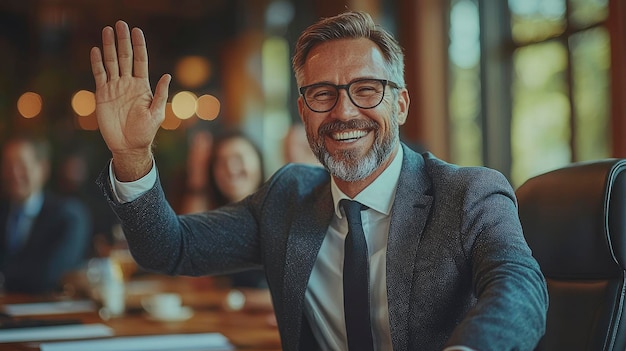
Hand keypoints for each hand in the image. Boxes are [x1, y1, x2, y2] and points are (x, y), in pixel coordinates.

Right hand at [90, 20, 170, 180]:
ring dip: (109, 47)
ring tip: (107, 30)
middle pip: (125, 57)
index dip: (138, 46)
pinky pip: (99, 75)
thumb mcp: (157, 113)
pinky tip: (96, 51)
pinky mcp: (103, 94)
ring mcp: (115, 87)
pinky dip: (97, 63)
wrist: (128, 145)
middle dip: (123, 40)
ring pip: (111, 62)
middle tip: (120, 24)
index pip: (141, 60)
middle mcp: (128, 83)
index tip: (136, 31)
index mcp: (142, 86)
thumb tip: (167, 75)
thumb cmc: (145, 131)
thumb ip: (160, 94)